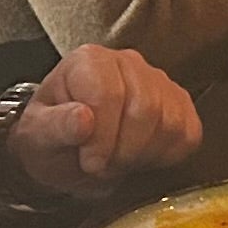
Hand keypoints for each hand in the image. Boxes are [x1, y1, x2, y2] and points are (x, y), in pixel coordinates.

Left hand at [4, 45, 200, 196]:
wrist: (69, 148)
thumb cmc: (53, 137)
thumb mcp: (38, 136)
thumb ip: (56, 126)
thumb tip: (83, 120)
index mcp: (90, 61)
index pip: (109, 95)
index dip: (101, 137)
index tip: (89, 162)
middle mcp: (128, 62)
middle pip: (145, 108)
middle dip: (123, 150)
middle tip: (103, 166)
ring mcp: (159, 81)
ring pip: (170, 122)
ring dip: (143, 155)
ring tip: (118, 160)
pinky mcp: (181, 104)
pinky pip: (189, 134)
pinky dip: (166, 156)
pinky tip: (140, 156)